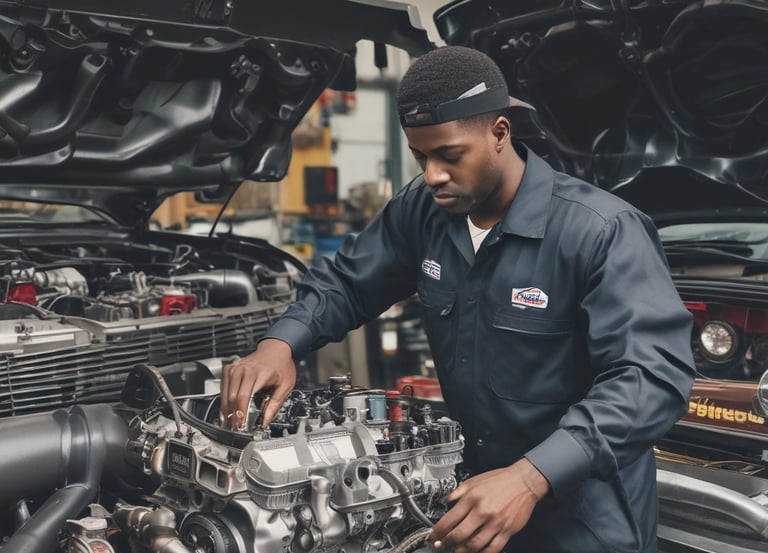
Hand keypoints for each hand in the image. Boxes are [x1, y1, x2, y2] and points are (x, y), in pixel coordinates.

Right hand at [220, 339, 295, 428]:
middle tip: (235, 428)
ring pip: (226, 394)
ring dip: (226, 410)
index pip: (245, 397)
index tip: (242, 426)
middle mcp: (244, 369)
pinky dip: (225, 400)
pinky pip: (223, 388)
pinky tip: (228, 410)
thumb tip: (265, 421)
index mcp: (260, 373)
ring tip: (229, 423)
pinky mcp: (230, 368)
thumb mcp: (285, 386)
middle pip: (233, 397)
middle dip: (233, 415)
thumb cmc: (281, 365)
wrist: (276, 348)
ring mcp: (235, 368)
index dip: (241, 414)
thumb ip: (275, 405)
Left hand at [429, 458, 549, 552]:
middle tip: (440, 547)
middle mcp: (482, 512)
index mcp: (472, 498)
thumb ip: (458, 492)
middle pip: (459, 535)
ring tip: (455, 551)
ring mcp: (495, 523)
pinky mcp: (507, 530)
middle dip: (446, 544)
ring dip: (462, 551)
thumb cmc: (500, 480)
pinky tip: (476, 552)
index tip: (433, 536)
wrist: (523, 481)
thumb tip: (446, 501)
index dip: (438, 531)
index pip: (449, 519)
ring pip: (474, 545)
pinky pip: (493, 548)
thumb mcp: (474, 480)